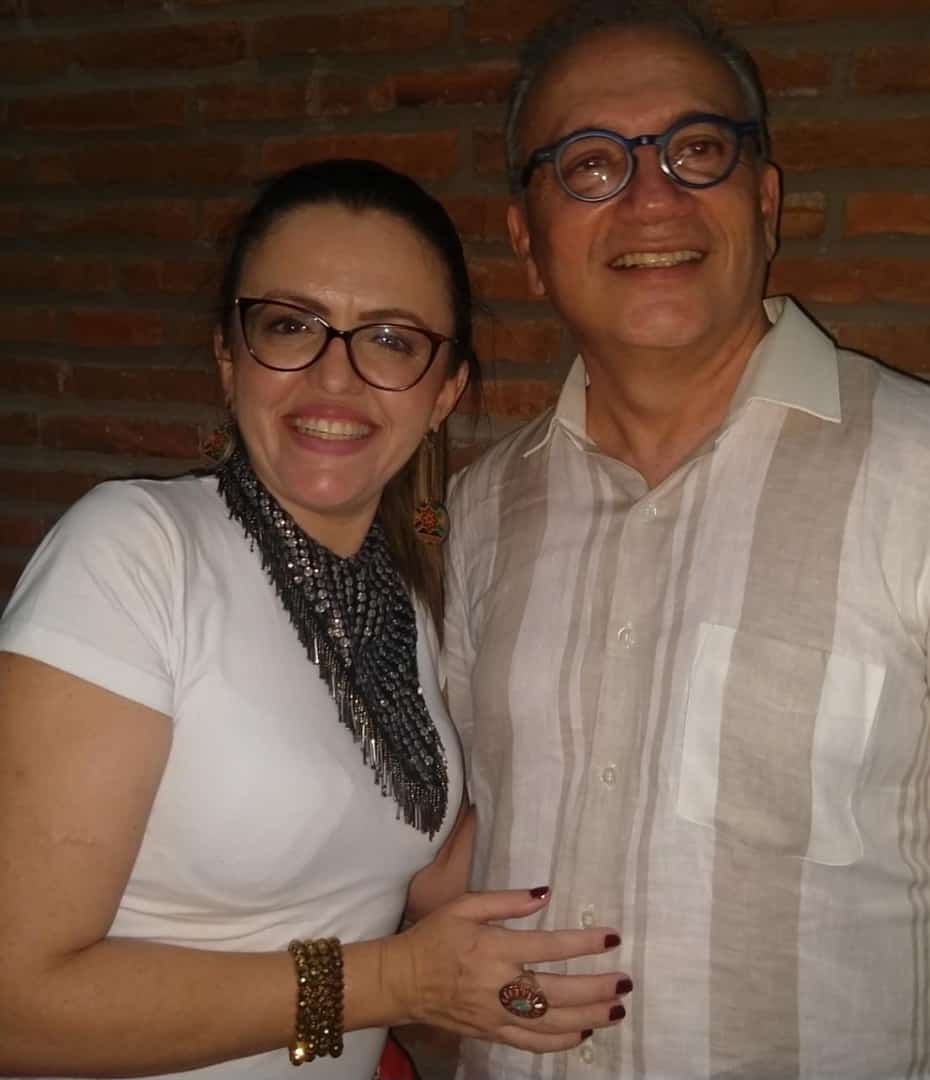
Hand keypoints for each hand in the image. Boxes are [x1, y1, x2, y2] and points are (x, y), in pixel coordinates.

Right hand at [382, 888, 629, 1052]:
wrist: (401, 980)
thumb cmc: (433, 937)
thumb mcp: (464, 906)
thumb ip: (505, 901)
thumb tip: (544, 893)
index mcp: (495, 949)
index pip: (549, 947)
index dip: (583, 942)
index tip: (611, 938)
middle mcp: (500, 985)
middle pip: (557, 991)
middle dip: (595, 988)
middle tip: (625, 984)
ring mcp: (496, 1014)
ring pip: (550, 1023)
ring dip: (587, 1018)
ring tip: (615, 1011)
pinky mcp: (491, 1033)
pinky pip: (531, 1043)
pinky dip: (559, 1042)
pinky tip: (581, 1034)